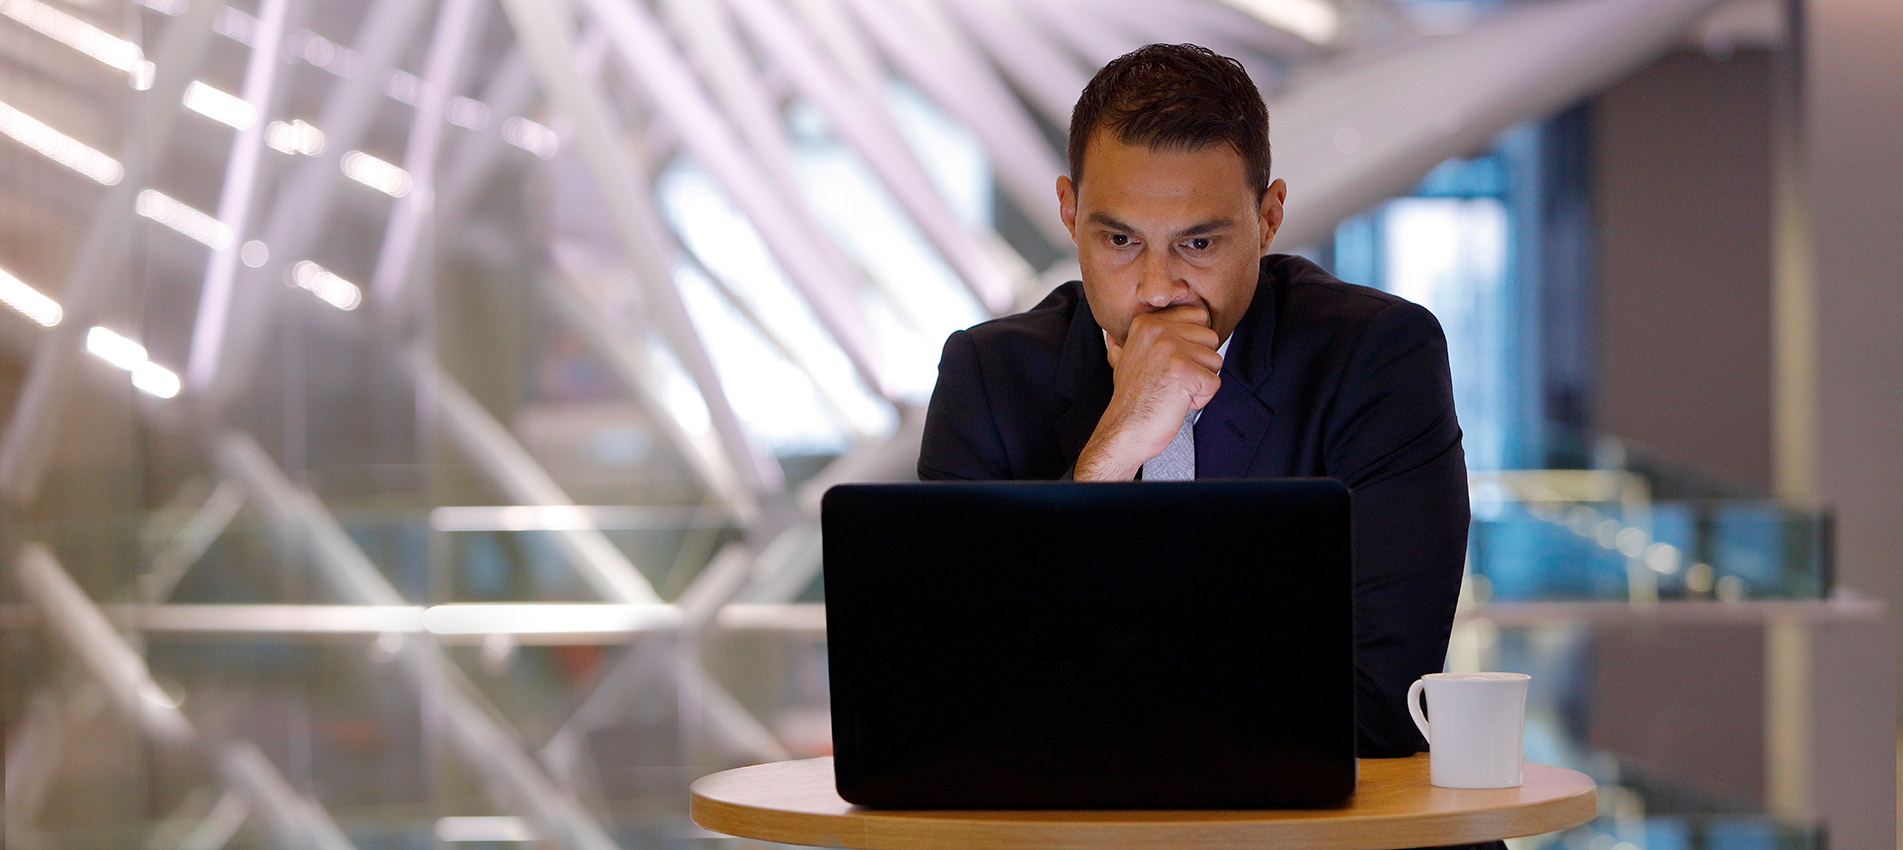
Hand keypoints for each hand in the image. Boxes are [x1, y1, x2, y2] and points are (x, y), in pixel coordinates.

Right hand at [1074, 305, 1221, 479]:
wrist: (1124, 430)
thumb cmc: (1131, 400)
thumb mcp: (1124, 362)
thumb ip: (1132, 344)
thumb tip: (1114, 337)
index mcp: (1147, 323)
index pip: (1199, 317)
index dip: (1193, 344)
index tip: (1172, 363)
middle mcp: (1158, 331)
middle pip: (1210, 338)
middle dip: (1199, 364)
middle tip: (1172, 380)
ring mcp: (1171, 349)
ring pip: (1215, 360)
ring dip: (1199, 382)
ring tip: (1173, 390)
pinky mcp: (1184, 371)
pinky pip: (1214, 382)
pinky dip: (1201, 399)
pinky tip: (1177, 402)